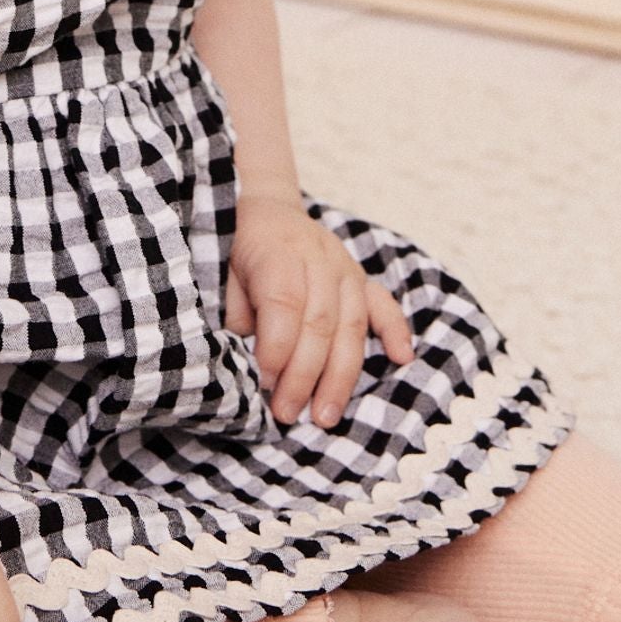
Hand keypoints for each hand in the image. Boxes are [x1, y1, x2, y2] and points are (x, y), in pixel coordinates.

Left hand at [225, 192, 413, 428]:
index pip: (284, 305)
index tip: (264, 383)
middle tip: (287, 413)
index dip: (276, 348)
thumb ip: (234, 308)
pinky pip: (383, 305)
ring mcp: (344, 268)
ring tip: (326, 416)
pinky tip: (401, 359)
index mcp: (279, 250)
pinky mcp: (359, 277)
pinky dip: (395, 331)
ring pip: (351, 326)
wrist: (262, 205)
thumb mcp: (219, 267)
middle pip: (320, 323)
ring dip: (340, 376)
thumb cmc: (234, 244)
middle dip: (304, 376)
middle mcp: (319, 258)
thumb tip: (248, 355)